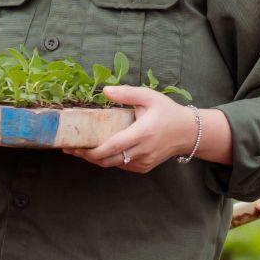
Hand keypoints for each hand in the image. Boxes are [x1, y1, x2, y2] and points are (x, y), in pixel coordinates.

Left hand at [69, 86, 196, 172]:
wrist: (188, 132)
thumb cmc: (168, 112)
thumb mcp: (149, 96)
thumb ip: (127, 93)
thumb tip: (104, 91)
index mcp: (142, 133)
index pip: (112, 147)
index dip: (92, 150)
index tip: (75, 146)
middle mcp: (142, 151)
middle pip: (108, 160)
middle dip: (87, 156)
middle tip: (71, 148)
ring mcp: (143, 162)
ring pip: (113, 165)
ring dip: (96, 159)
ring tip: (81, 149)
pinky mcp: (144, 167)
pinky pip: (122, 165)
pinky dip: (109, 160)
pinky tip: (100, 151)